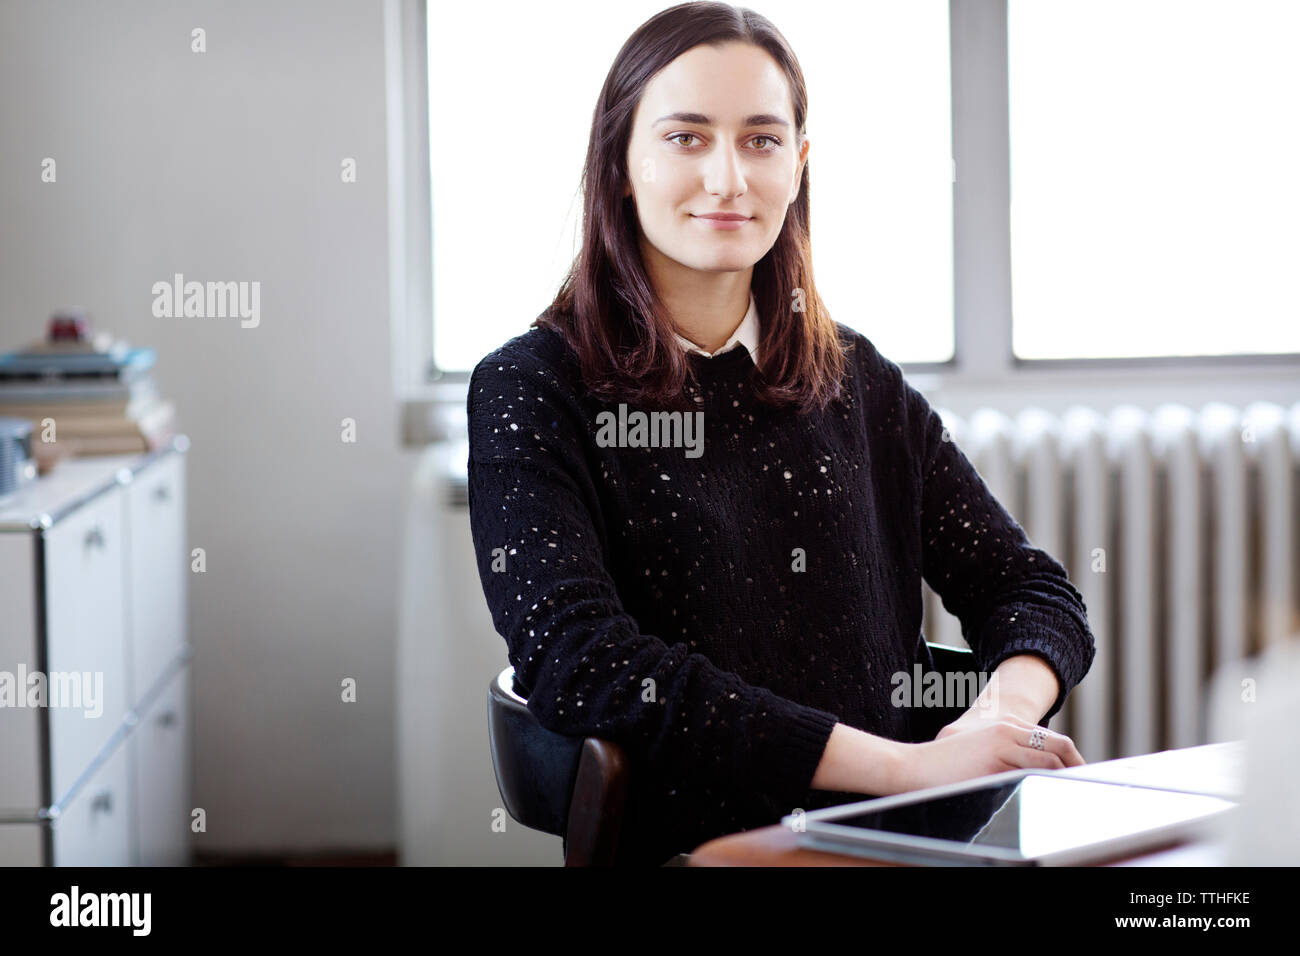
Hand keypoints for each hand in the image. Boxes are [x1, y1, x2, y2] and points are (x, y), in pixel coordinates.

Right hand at [896, 714, 1085, 792]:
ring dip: (1066, 778)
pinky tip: (1048, 797)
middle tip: (1089, 786)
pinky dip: (1044, 785)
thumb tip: (1038, 772)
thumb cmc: (946, 766)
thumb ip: (1009, 756)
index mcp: (1006, 727)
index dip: (1074, 759)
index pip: (1055, 741)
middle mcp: (1007, 732)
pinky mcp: (994, 763)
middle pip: (1060, 747)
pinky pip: (1030, 774)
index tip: (1082, 776)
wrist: (913, 767)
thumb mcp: (982, 752)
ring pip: (1050, 761)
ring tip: (1074, 794)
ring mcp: (1002, 746)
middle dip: (1079, 768)